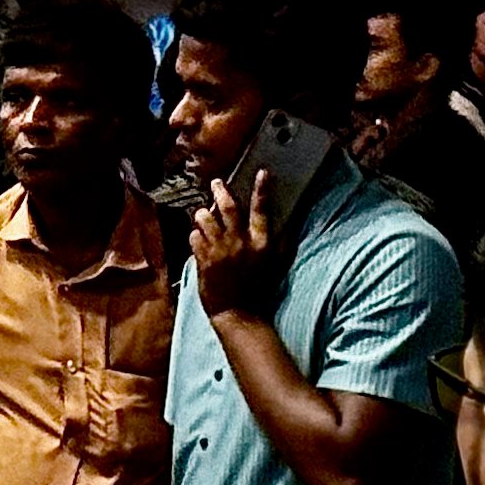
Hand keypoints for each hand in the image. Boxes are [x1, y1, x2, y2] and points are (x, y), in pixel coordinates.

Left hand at [192, 174, 277, 320]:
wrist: (237, 311)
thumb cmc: (259, 287)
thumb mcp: (276, 263)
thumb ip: (282, 241)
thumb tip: (289, 221)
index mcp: (262, 243)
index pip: (262, 210)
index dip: (262, 189)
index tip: (262, 172)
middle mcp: (241, 244)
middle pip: (229, 209)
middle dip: (222, 192)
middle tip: (217, 183)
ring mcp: (220, 251)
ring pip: (206, 220)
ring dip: (203, 213)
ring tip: (203, 212)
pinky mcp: (203, 260)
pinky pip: (194, 237)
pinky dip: (195, 233)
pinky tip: (198, 235)